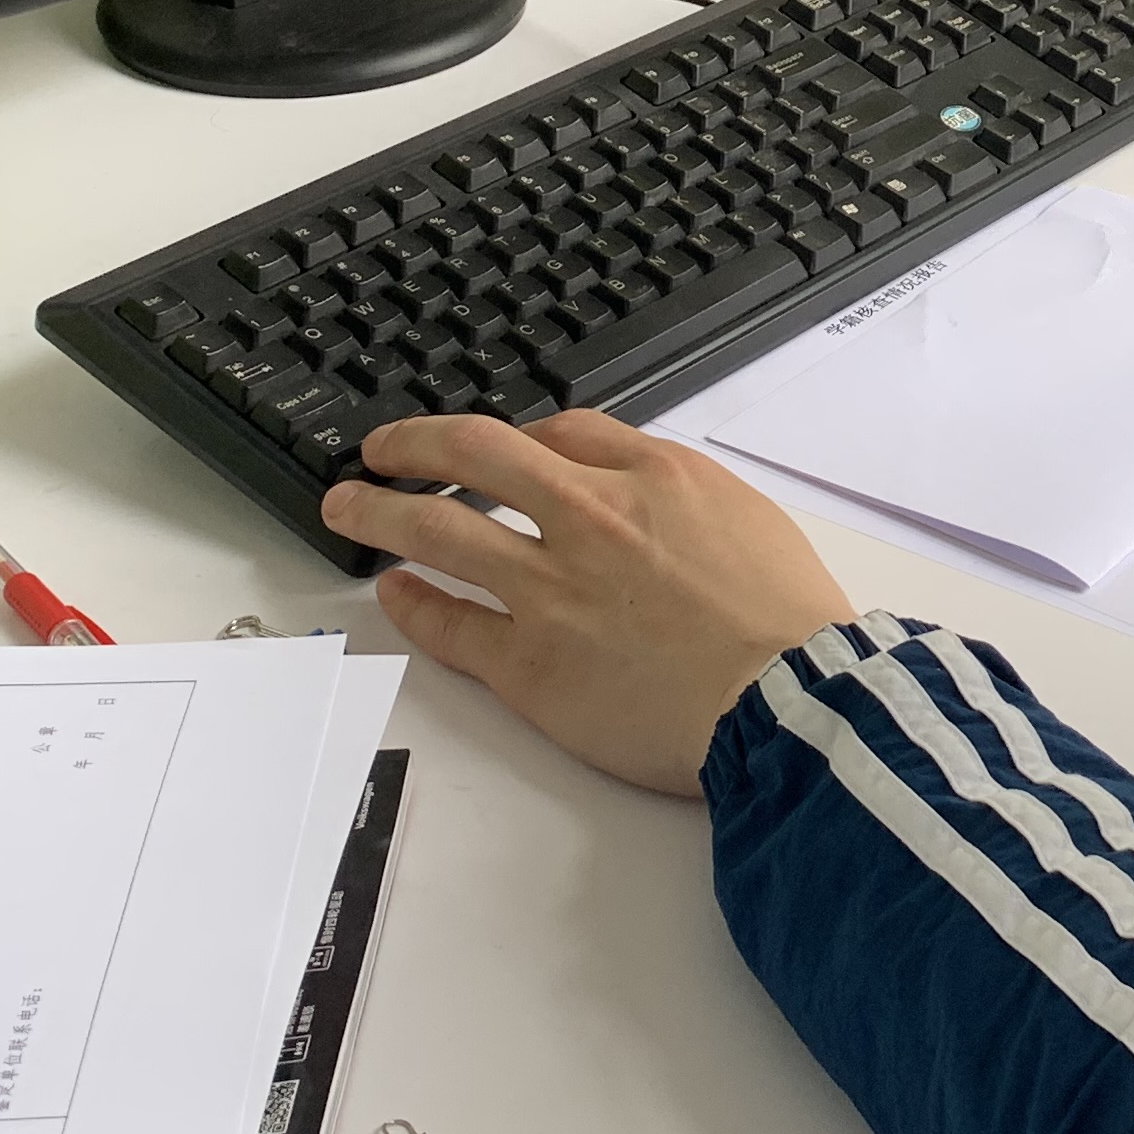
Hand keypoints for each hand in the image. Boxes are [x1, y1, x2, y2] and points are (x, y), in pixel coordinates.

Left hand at [321, 412, 853, 796]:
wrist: (788, 701)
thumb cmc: (787, 625)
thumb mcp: (751, 519)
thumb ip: (687, 497)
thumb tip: (650, 497)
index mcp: (652, 478)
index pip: (560, 432)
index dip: (516, 438)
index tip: (494, 450)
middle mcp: (589, 519)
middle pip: (474, 456)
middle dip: (413, 446)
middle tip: (380, 449)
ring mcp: (551, 591)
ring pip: (437, 533)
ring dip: (379, 513)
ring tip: (346, 507)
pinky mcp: (530, 665)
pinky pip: (450, 625)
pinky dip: (413, 603)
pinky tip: (393, 591)